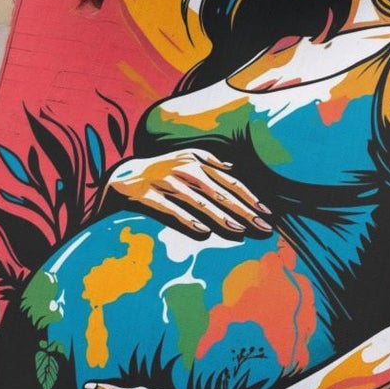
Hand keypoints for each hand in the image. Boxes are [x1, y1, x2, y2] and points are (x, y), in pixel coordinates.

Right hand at [102, 148, 273, 239]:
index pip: (230, 181)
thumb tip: (232, 167)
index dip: (250, 197)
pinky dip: (186, 219)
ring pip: (198, 201)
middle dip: (243, 210)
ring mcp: (165, 182)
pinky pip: (169, 209)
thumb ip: (209, 161)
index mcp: (197, 161)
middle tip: (262, 227)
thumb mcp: (184, 157)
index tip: (267, 213)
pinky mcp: (147, 196)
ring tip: (238, 229)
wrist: (122, 176)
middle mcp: (184, 169)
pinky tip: (201, 231)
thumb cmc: (161, 169)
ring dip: (219, 215)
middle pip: (219, 192)